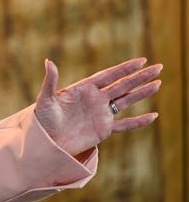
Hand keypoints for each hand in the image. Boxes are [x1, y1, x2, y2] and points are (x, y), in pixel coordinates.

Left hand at [34, 57, 161, 157]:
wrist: (46, 141)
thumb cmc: (42, 118)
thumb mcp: (46, 99)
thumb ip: (50, 81)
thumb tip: (48, 61)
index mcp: (84, 89)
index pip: (109, 75)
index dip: (125, 68)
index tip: (142, 60)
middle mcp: (96, 99)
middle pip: (123, 85)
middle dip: (140, 76)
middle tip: (159, 67)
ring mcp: (101, 114)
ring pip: (127, 101)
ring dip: (142, 93)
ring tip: (158, 83)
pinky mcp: (103, 130)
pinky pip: (125, 125)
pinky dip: (139, 122)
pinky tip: (153, 116)